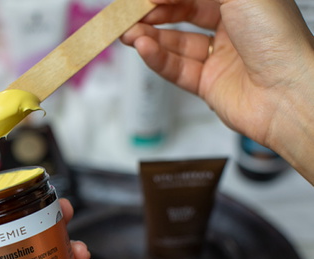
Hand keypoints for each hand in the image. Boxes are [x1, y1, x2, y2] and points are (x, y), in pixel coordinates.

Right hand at [121, 0, 313, 182]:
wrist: (288, 92)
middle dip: (153, 13)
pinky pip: (176, 69)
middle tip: (129, 13)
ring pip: (175, 44)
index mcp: (244, 1)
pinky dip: (157, 58)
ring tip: (127, 32)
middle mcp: (233, 27)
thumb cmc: (278, 37)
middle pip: (182, 15)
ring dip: (149, 36)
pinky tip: (142, 48)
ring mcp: (220, 57)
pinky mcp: (209, 85)